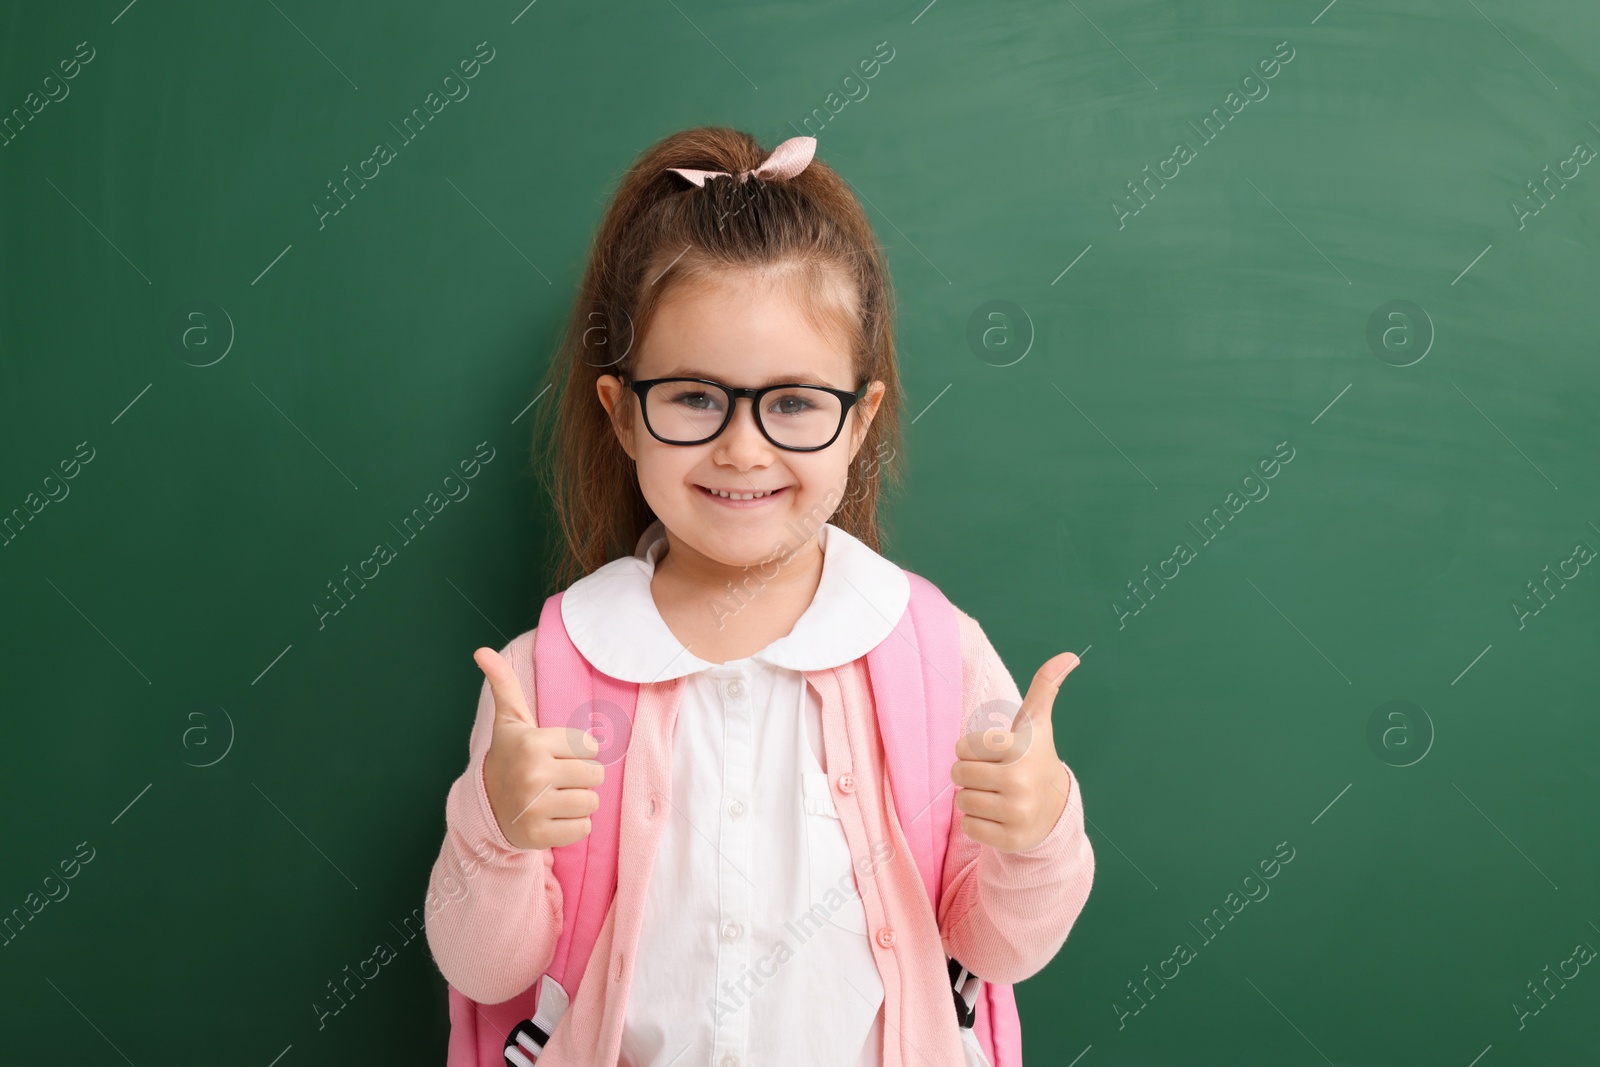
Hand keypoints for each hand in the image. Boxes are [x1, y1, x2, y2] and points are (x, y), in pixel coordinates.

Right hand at [477, 647, 603, 850]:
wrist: (486, 806)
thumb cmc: (510, 756)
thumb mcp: (510, 720)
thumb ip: (504, 683)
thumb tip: (481, 650)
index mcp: (533, 743)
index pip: (591, 746)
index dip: (579, 751)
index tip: (557, 754)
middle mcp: (534, 774)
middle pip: (596, 775)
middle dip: (582, 777)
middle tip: (558, 777)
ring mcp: (535, 807)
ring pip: (592, 802)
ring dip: (579, 802)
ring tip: (555, 796)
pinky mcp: (539, 836)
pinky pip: (584, 829)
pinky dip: (573, 826)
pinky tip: (553, 817)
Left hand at [951, 651, 1078, 853]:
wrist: (1055, 809)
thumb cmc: (1034, 757)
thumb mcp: (1037, 723)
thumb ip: (1045, 686)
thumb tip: (1069, 656)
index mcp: (1021, 749)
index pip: (963, 746)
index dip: (974, 749)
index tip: (995, 753)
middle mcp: (1020, 782)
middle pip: (958, 774)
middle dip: (969, 774)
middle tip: (992, 776)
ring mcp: (1016, 813)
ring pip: (961, 802)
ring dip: (972, 798)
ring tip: (996, 795)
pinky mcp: (1010, 839)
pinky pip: (970, 828)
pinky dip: (978, 823)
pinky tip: (999, 817)